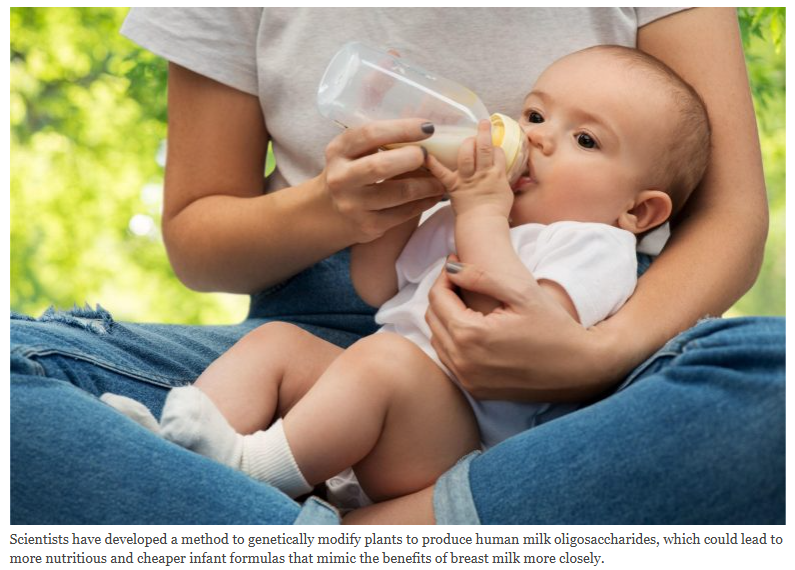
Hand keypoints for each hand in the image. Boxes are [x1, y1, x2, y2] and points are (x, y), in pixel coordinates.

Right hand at [321, 119, 444, 242]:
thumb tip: (423, 124)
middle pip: (381, 166)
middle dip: (412, 158)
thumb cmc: (351, 172)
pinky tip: (434, 195)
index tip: (427, 127)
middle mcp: (342, 178)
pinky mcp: (368, 226)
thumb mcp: (353, 151)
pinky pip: (403, 214)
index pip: (369, 134)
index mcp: (338, 151)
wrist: (328, 213)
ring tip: (441, 179)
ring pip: (398, 193)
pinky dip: (424, 203)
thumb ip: (380, 138)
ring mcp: (353, 205)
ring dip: (426, 185)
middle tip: (430, 155)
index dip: (401, 129)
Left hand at [426, 119, 512, 218]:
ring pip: (467, 155)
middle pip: (484, 148)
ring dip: (467, 143)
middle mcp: (483, 174)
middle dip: (484, 133)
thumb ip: (503, 179)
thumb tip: (502, 172)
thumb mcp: (507, 193)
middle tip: (483, 123)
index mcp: (497, 175)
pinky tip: (425, 153)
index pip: (498, 153)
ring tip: (467, 136)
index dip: (496, 146)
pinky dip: (433, 164)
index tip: (493, 145)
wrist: (483, 226)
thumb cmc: (496, 212)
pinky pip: (442, 173)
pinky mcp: (453, 186)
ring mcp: (467, 179)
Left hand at [426, 257, 625, 401]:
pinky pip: (450, 360)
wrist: (580, 369)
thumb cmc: (554, 326)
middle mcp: (463, 361)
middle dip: (443, 295)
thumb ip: (481, 277)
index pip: (438, 297)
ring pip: (438, 340)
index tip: (457, 263)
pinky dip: (453, 341)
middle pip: (433, 318)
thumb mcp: (521, 293)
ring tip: (466, 302)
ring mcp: (467, 379)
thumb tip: (451, 266)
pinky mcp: (475, 390)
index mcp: (470, 334)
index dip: (445, 276)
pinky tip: (473, 328)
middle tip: (461, 280)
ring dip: (446, 318)